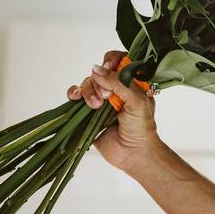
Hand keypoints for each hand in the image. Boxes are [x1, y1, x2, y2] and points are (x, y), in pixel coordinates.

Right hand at [67, 50, 160, 173]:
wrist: (133, 153)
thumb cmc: (142, 127)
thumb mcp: (137, 101)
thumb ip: (119, 83)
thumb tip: (97, 69)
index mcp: (132, 82)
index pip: (120, 60)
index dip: (112, 61)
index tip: (110, 69)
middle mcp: (116, 88)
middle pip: (100, 71)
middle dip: (100, 82)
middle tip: (106, 97)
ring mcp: (101, 99)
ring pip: (87, 82)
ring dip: (88, 91)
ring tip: (96, 106)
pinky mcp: (88, 111)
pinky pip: (76, 96)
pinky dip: (73, 93)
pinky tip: (76, 98)